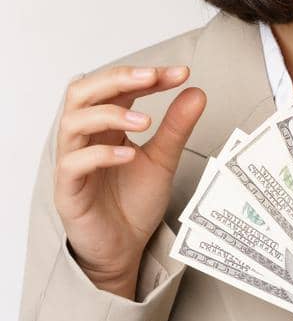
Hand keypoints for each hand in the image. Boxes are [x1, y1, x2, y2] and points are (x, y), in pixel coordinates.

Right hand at [53, 65, 205, 298]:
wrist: (125, 247)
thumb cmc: (134, 201)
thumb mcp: (164, 159)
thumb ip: (177, 127)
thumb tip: (196, 91)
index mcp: (105, 126)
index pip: (117, 88)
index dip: (145, 76)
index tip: (181, 73)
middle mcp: (85, 138)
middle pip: (82, 92)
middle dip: (117, 79)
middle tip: (152, 77)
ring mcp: (73, 163)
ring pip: (72, 123)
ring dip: (109, 114)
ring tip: (145, 121)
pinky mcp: (69, 191)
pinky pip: (73, 164)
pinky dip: (101, 154)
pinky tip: (129, 154)